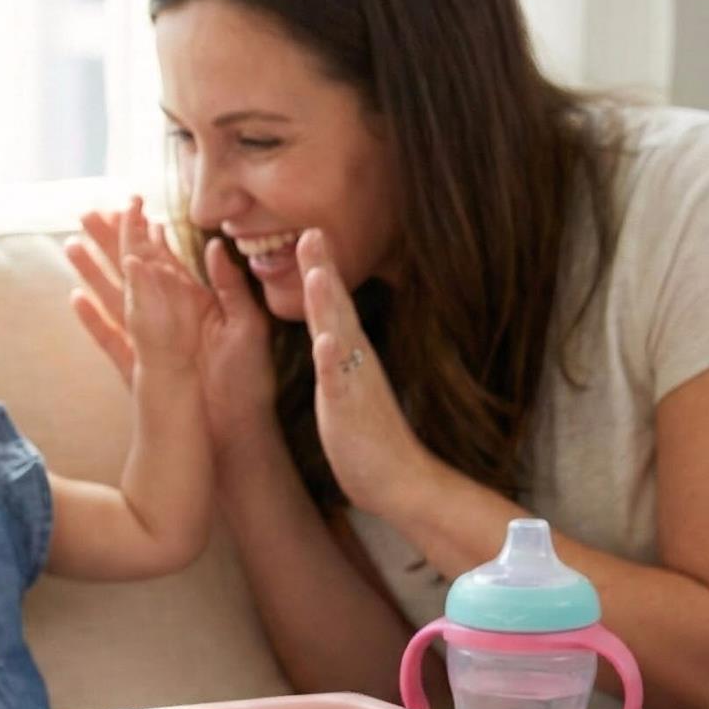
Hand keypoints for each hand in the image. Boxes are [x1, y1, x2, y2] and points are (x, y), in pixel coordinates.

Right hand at [67, 199, 277, 451]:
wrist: (234, 432)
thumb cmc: (248, 384)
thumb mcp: (246, 327)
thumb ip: (229, 287)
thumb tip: (213, 247)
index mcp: (195, 305)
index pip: (163, 261)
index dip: (144, 233)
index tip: (127, 205)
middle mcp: (170, 320)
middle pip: (132, 274)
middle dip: (109, 243)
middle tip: (85, 214)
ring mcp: (152, 344)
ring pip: (116, 299)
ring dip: (94, 272)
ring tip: (72, 246)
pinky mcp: (139, 370)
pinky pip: (110, 340)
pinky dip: (93, 319)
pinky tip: (75, 298)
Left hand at [299, 229, 425, 511]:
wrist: (398, 479)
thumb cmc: (368, 440)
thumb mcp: (345, 391)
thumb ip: (337, 364)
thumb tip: (328, 342)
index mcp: (349, 356)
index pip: (333, 307)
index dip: (321, 271)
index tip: (310, 234)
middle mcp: (355, 361)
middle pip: (337, 307)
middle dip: (323, 268)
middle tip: (310, 229)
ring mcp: (354, 383)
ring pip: (340, 336)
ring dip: (328, 304)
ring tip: (317, 271)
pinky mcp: (351, 411)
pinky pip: (341, 381)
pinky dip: (333, 360)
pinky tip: (325, 340)